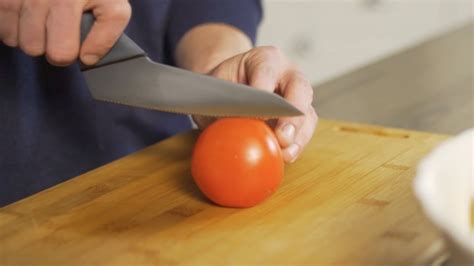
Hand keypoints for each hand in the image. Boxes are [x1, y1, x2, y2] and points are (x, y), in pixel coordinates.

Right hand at [0, 0, 130, 65]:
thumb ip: (107, 36)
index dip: (70, 53)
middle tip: (59, 32)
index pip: (61, 53)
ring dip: (31, 37)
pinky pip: (3, 28)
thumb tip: (86, 59)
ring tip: (45, 23)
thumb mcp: (114, 7)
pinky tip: (29, 18)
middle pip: (34, 48)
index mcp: (67, 2)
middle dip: (49, 46)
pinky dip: (14, 27)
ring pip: (16, 40)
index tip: (76, 44)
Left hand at [193, 46, 317, 162]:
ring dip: (298, 135)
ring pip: (307, 113)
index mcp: (264, 59)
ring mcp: (298, 96)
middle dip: (291, 115)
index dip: (263, 91)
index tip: (258, 113)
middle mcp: (287, 73)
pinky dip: (297, 145)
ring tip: (285, 153)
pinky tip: (286, 156)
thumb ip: (223, 106)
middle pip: (299, 89)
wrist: (230, 93)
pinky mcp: (302, 117)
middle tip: (282, 136)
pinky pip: (305, 131)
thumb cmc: (222, 90)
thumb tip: (228, 130)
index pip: (266, 70)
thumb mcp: (216, 91)